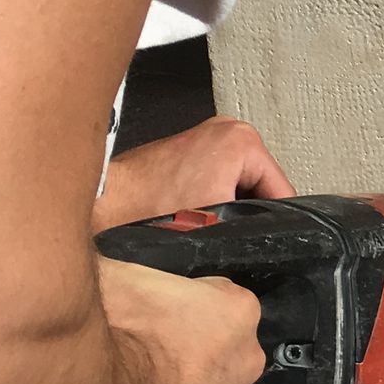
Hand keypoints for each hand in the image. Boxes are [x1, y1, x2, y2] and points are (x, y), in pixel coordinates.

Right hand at [80, 256, 267, 383]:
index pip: (216, 304)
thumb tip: (112, 271)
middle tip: (134, 361)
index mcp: (234, 313)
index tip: (148, 318)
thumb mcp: (113, 271)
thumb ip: (132, 274)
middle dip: (183, 361)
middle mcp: (242, 368)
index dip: (178, 310)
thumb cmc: (101, 335)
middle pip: (217, 359)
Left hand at [93, 116, 293, 231]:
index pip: (283, 192)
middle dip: (247, 218)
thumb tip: (273, 251)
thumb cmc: (146, 211)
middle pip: (261, 190)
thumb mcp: (218, 227)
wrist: (99, 208)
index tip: (264, 246)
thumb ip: (255, 234)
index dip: (277, 228)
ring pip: (237, 191)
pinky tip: (190, 221)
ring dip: (227, 213)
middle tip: (226, 239)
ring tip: (206, 230)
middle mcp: (223, 131)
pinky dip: (207, 205)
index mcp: (241, 139)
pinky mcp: (183, 154)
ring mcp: (202, 140)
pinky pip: (214, 185)